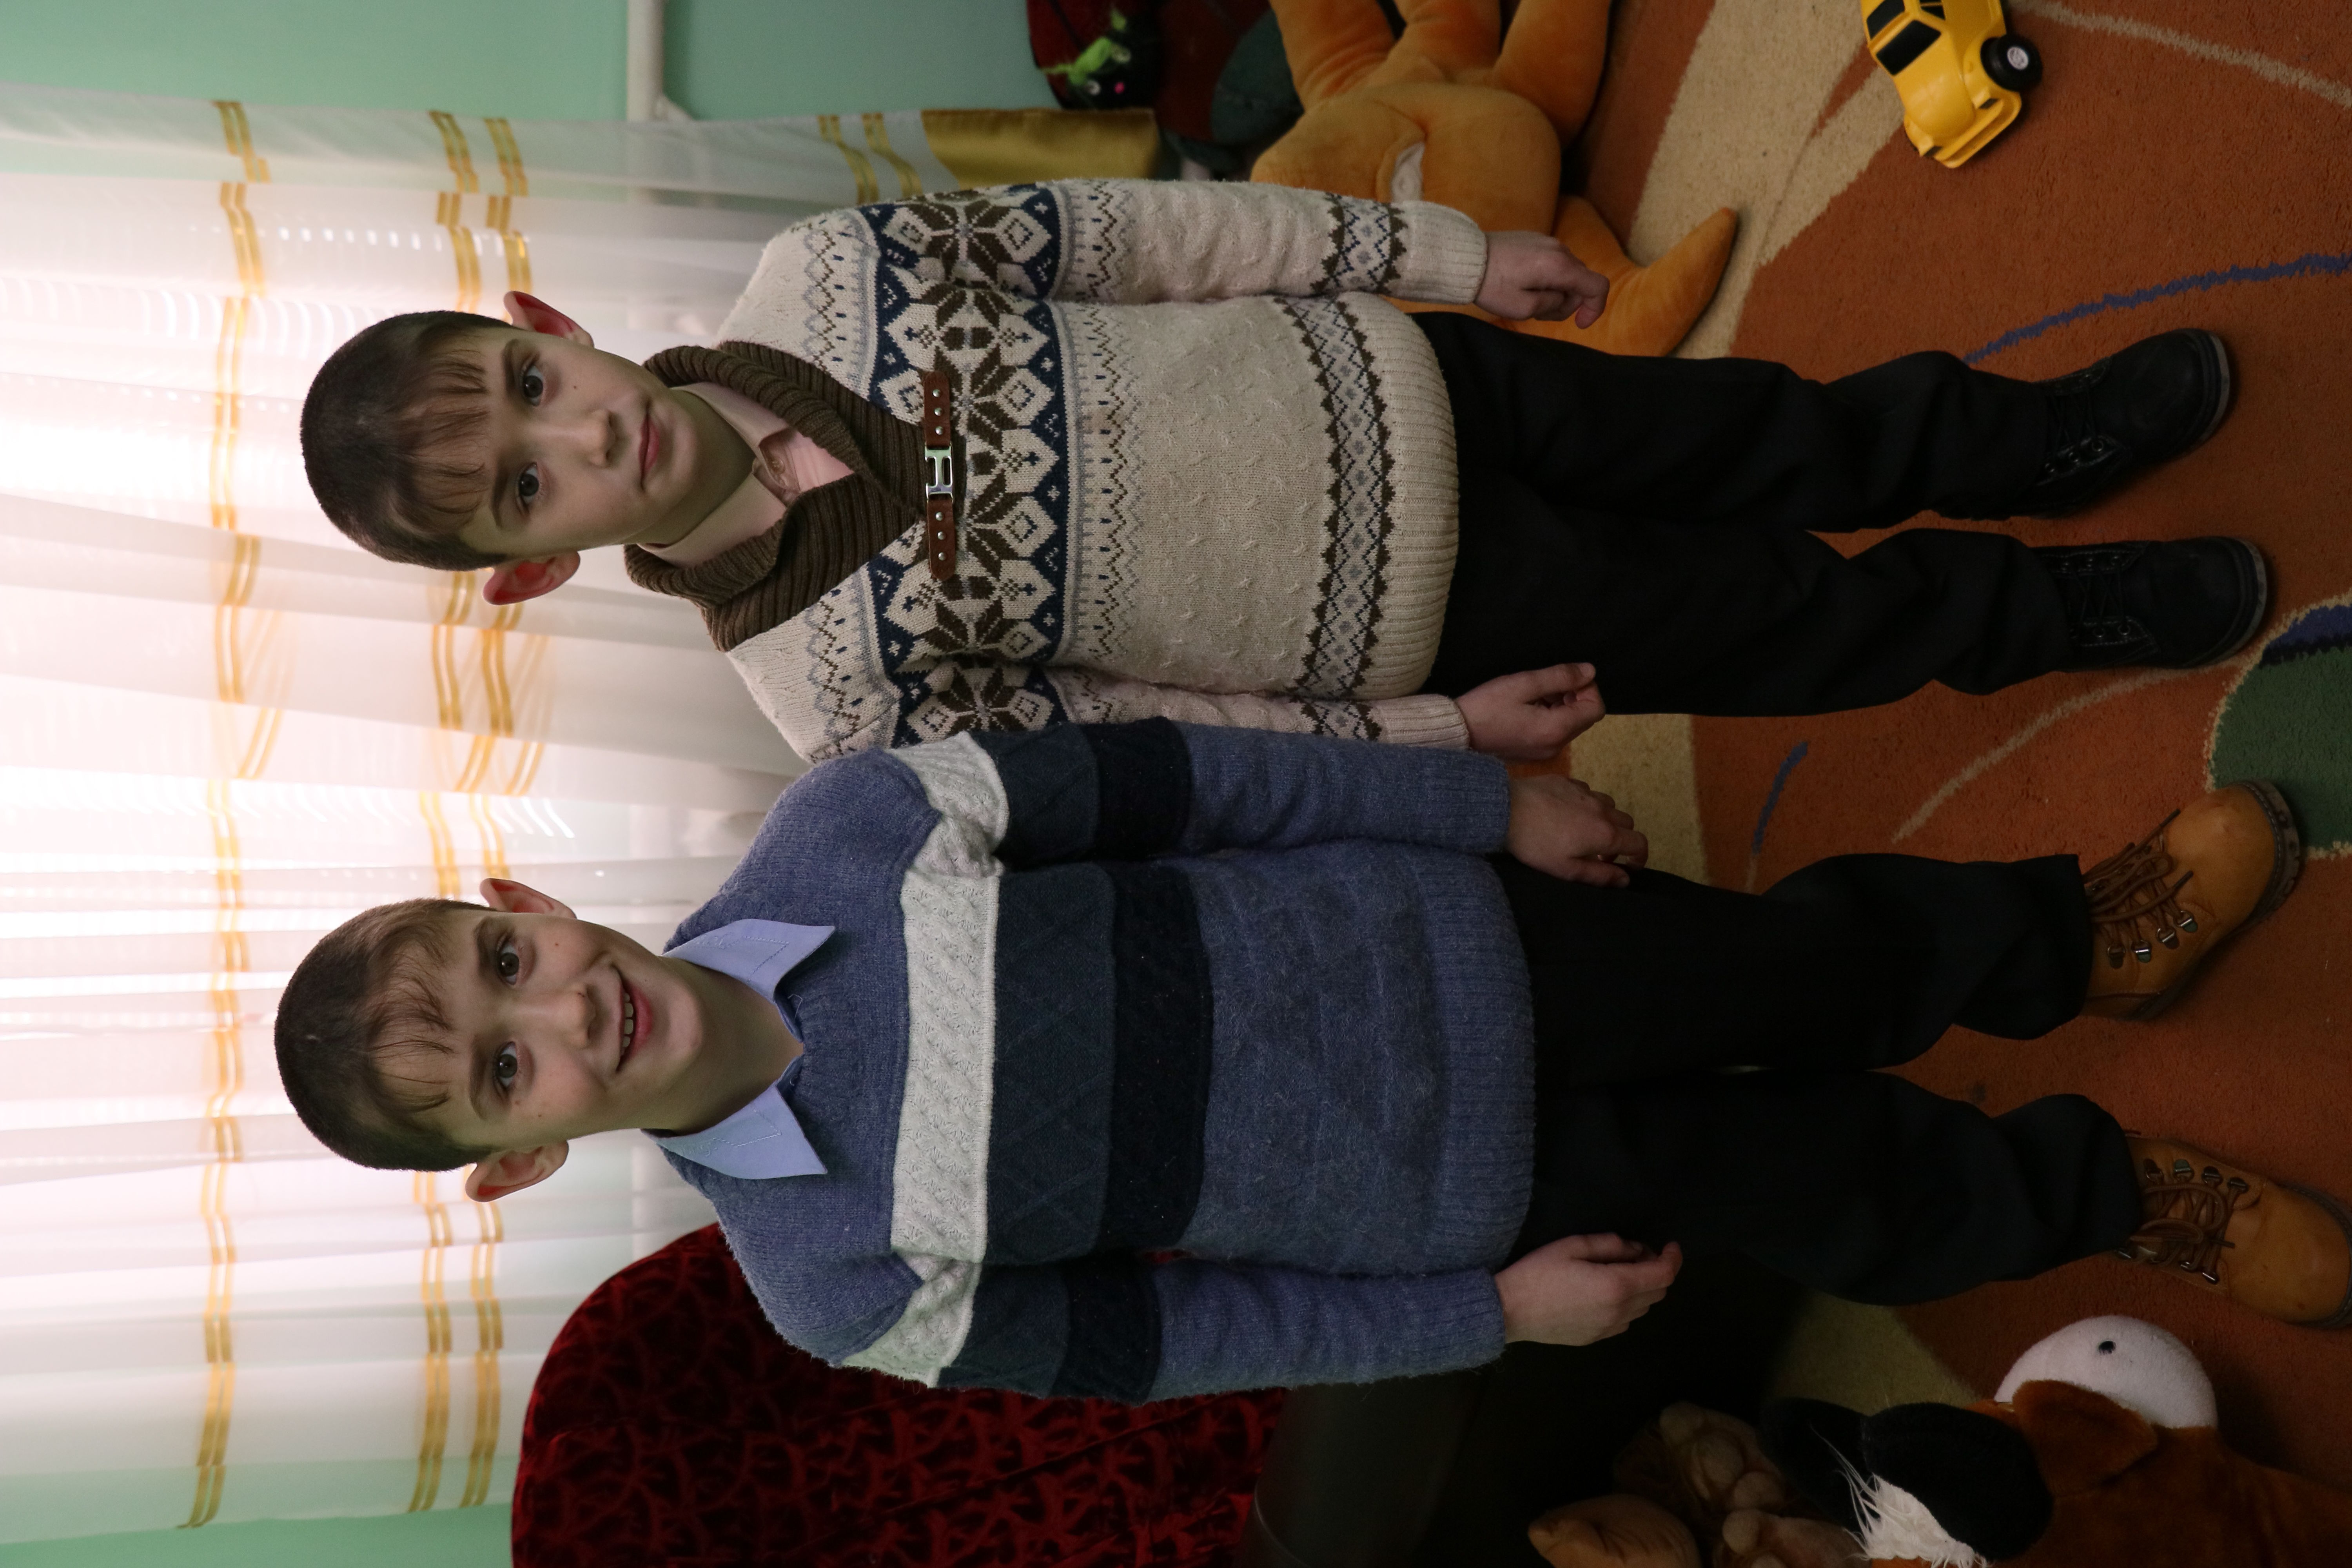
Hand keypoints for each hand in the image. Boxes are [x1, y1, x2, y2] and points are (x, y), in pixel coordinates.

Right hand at [1459, 663, 1605, 758]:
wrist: (1457, 734)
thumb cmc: (1487, 706)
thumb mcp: (1524, 684)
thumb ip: (1560, 676)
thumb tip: (1589, 672)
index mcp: (1556, 729)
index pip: (1595, 709)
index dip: (1589, 688)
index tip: (1567, 677)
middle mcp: (1555, 746)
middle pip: (1584, 718)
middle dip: (1575, 695)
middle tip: (1550, 682)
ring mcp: (1544, 753)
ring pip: (1569, 725)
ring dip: (1562, 705)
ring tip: (1536, 693)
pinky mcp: (1533, 754)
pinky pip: (1554, 732)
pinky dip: (1551, 716)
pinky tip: (1528, 706)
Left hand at [1475, 231, 1609, 325]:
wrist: (1465, 259)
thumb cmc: (1492, 286)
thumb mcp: (1524, 308)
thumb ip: (1553, 305)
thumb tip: (1561, 298)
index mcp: (1560, 266)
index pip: (1598, 286)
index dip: (1595, 308)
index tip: (1579, 324)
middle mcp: (1559, 249)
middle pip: (1581, 281)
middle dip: (1567, 303)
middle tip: (1538, 314)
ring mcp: (1547, 242)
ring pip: (1567, 273)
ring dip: (1555, 291)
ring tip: (1527, 299)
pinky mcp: (1535, 240)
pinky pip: (1552, 263)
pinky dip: (1546, 278)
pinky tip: (1523, 285)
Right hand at [1496, 1234, 1681, 1344]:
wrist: (1510, 1311)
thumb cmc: (1539, 1272)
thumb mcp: (1573, 1246)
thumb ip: (1610, 1244)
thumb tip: (1635, 1249)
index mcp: (1617, 1286)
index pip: (1663, 1274)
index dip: (1673, 1258)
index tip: (1670, 1245)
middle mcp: (1620, 1312)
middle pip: (1658, 1293)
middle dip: (1657, 1270)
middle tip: (1638, 1254)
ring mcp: (1610, 1329)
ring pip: (1643, 1308)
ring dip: (1643, 1289)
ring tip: (1620, 1271)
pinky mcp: (1597, 1338)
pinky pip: (1626, 1320)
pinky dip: (1628, 1304)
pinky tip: (1605, 1293)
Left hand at [1505, 772, 1646, 885]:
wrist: (1505, 809)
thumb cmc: (1535, 845)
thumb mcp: (1566, 869)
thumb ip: (1600, 875)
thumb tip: (1625, 879)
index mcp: (1604, 833)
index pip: (1639, 843)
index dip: (1640, 857)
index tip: (1630, 866)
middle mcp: (1601, 809)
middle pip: (1627, 823)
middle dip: (1622, 839)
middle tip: (1600, 853)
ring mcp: (1585, 792)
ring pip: (1609, 805)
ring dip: (1606, 820)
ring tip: (1584, 832)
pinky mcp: (1568, 781)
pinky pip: (1589, 792)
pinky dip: (1588, 805)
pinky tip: (1567, 813)